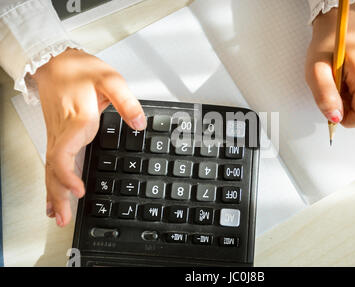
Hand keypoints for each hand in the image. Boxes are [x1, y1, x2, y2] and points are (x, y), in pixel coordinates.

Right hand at [32, 48, 146, 226]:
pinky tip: (53, 193)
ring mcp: (57, 135)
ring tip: (57, 215)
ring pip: (50, 169)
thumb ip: (126, 102)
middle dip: (58, 196)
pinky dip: (52, 181)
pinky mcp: (58, 135)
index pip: (63, 156)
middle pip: (54, 170)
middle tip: (64, 218)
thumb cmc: (79, 69)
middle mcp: (64, 132)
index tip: (78, 191)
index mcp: (77, 121)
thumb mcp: (109, 79)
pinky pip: (51, 162)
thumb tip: (139, 123)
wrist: (55, 61)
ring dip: (53, 193)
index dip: (67, 176)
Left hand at [305, 3, 354, 126]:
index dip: (348, 119)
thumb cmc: (326, 45)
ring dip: (349, 100)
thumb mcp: (316, 71)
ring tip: (339, 81)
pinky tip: (347, 79)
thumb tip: (335, 118)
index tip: (333, 107)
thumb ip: (325, 96)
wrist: (339, 26)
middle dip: (346, 107)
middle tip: (333, 88)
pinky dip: (354, 93)